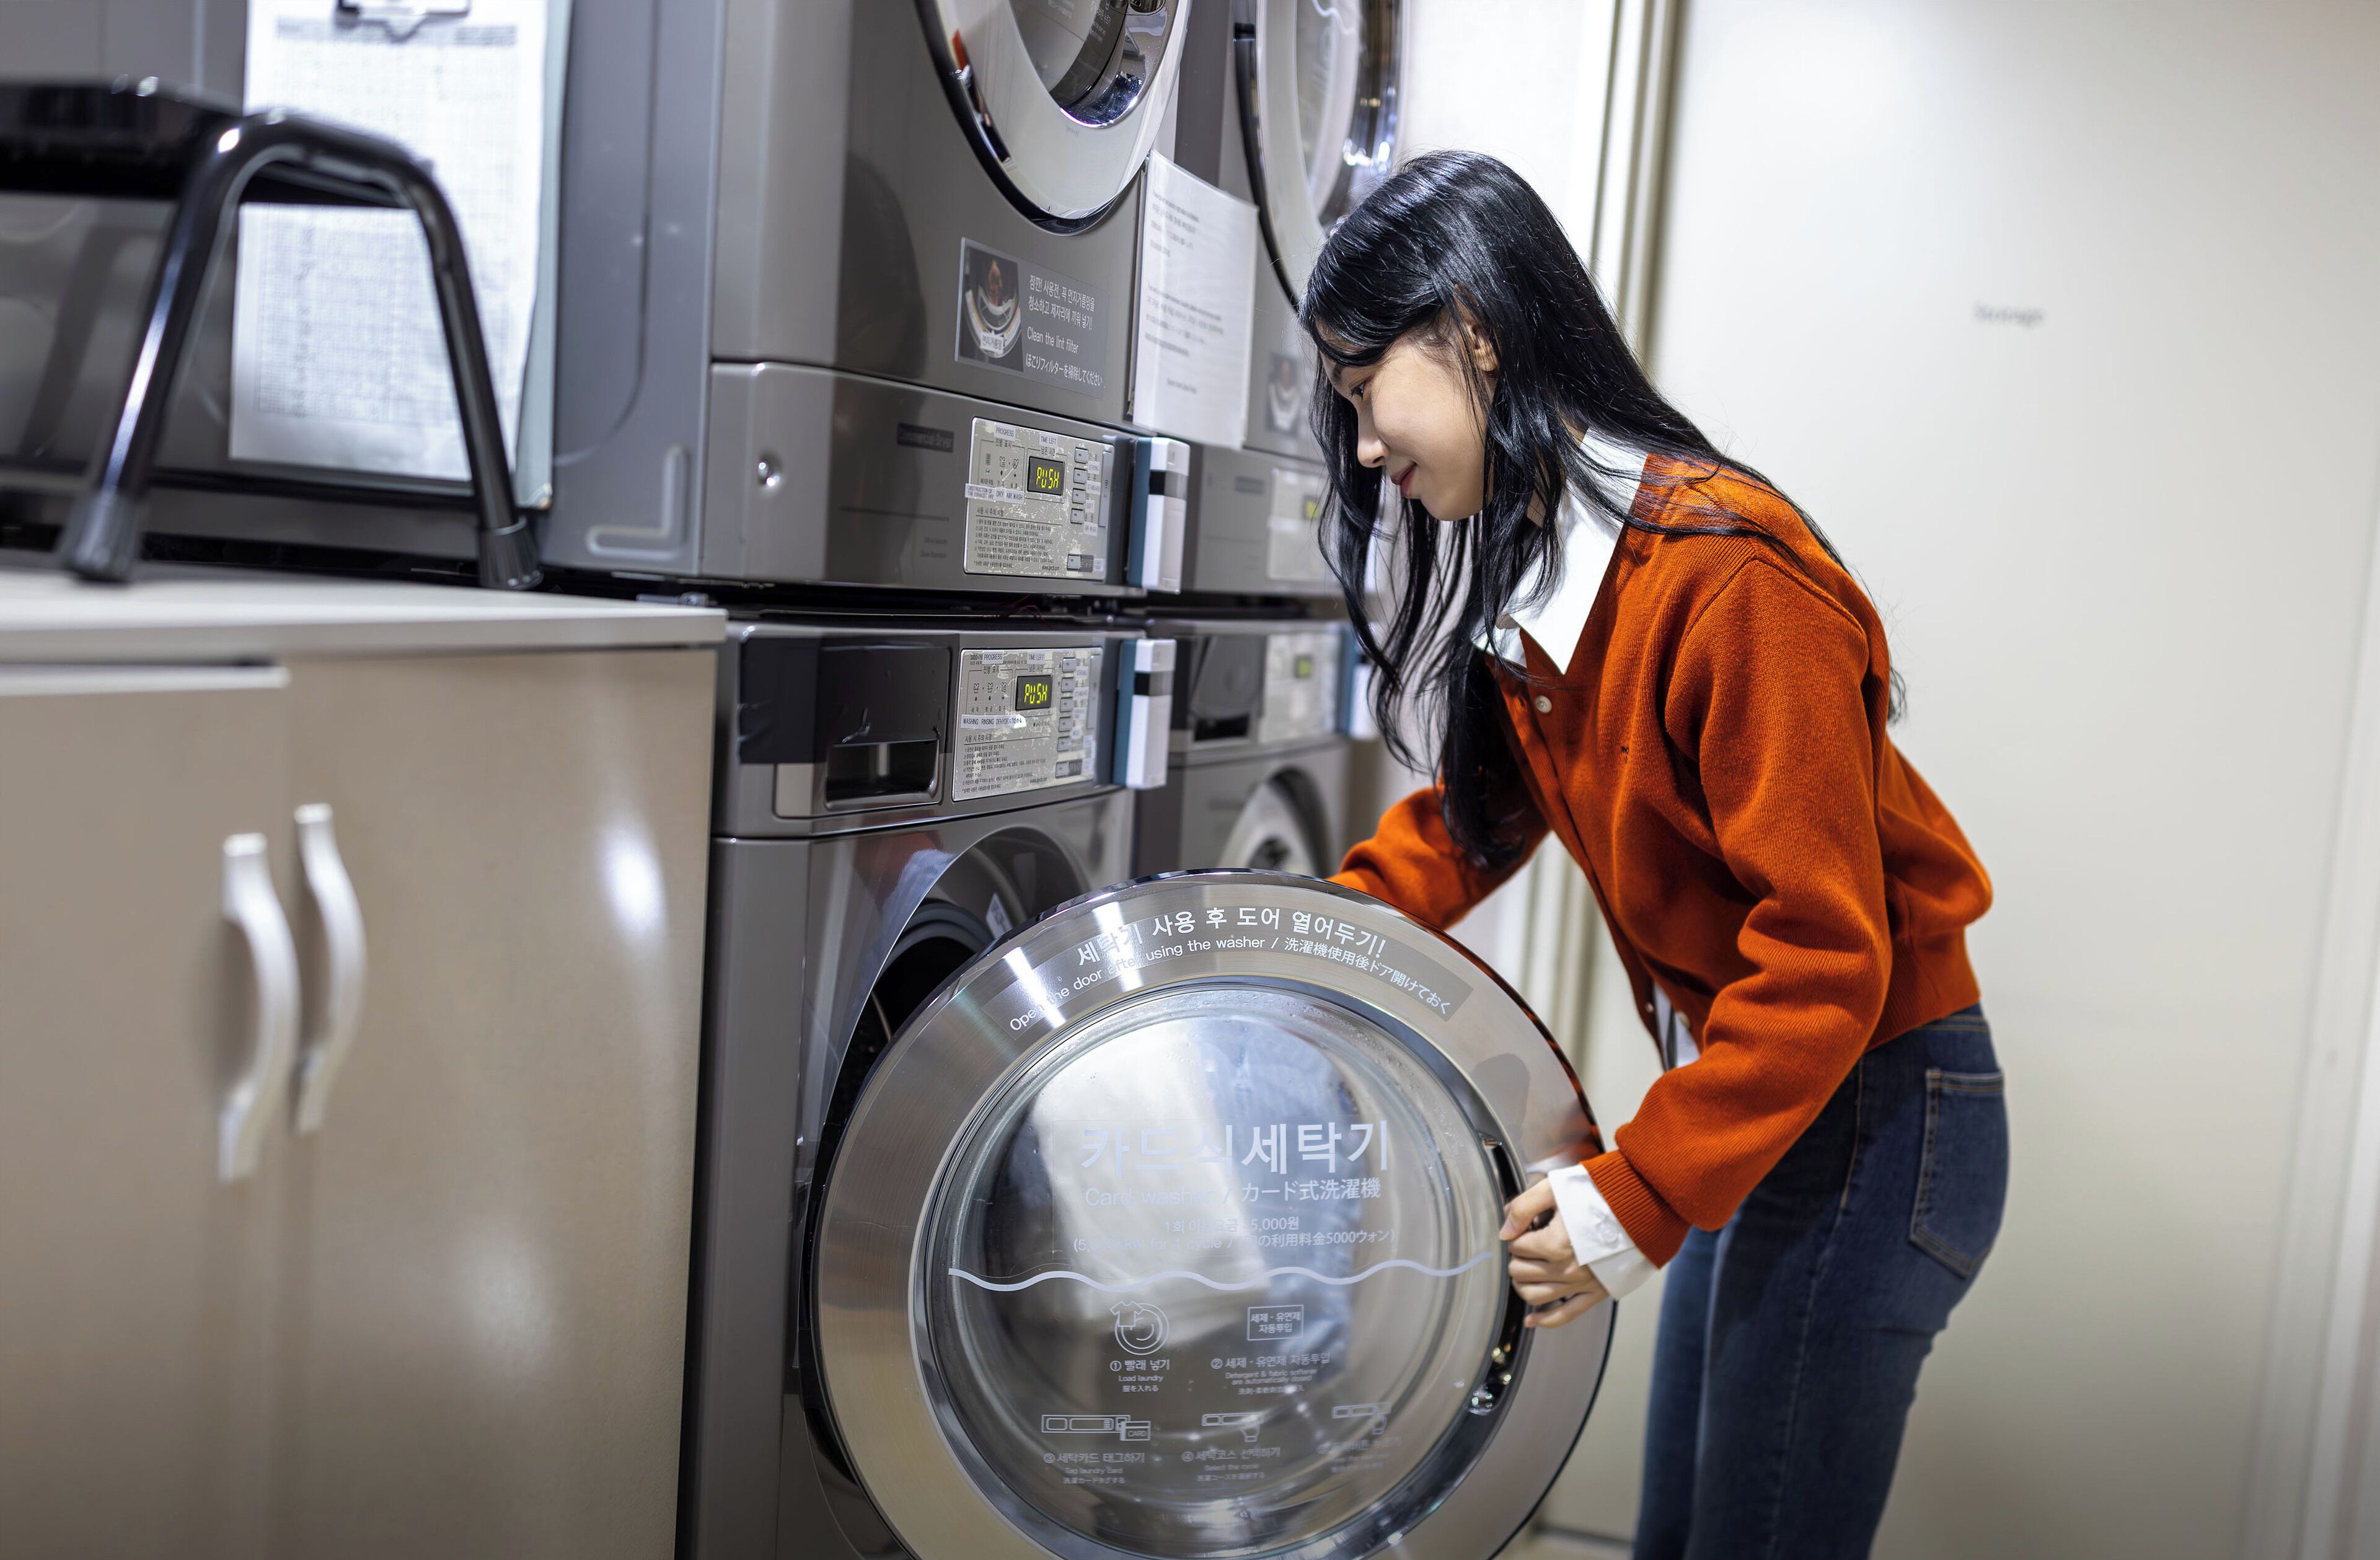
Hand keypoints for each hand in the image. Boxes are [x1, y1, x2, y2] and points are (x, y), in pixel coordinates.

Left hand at [1499, 1179, 1609, 1328]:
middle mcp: (1567, 1269)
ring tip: (1527, 1269)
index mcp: (1555, 1244)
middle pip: (1520, 1272)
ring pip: (1534, 1296)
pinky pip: (1565, 1315)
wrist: (1638, 1206)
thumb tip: (1504, 1233)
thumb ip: (1523, 1208)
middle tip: (1527, 1244)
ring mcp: (1581, 1284)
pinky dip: (1544, 1320)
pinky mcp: (1596, 1293)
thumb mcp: (1555, 1188)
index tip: (1527, 1225)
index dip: (1516, 1234)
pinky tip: (1532, 1319)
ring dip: (1523, 1284)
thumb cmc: (1597, 1194)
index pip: (1516, 1246)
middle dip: (1517, 1257)